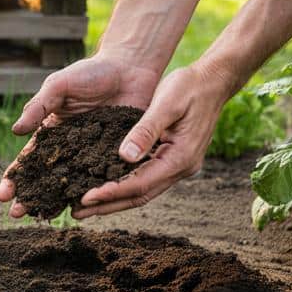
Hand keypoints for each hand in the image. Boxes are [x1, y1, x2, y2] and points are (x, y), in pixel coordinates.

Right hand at [0, 53, 163, 216]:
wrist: (130, 67)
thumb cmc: (91, 73)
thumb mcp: (59, 86)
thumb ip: (38, 107)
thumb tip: (15, 131)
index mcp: (52, 132)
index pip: (29, 159)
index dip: (15, 177)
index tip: (2, 195)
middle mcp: (70, 148)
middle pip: (46, 178)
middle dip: (30, 196)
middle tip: (17, 214)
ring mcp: (92, 155)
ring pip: (72, 184)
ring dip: (57, 201)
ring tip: (44, 217)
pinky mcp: (116, 157)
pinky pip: (102, 179)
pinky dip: (93, 195)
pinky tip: (83, 209)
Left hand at [74, 63, 233, 216]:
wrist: (214, 80)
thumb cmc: (190, 86)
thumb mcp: (166, 103)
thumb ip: (146, 130)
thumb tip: (125, 156)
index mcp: (181, 157)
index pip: (140, 184)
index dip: (112, 192)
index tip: (85, 197)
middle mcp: (182, 167)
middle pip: (140, 195)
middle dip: (108, 205)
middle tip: (77, 212)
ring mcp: (179, 165)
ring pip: (143, 190)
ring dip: (114, 199)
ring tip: (85, 205)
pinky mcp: (173, 158)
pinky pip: (146, 177)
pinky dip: (124, 184)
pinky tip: (105, 184)